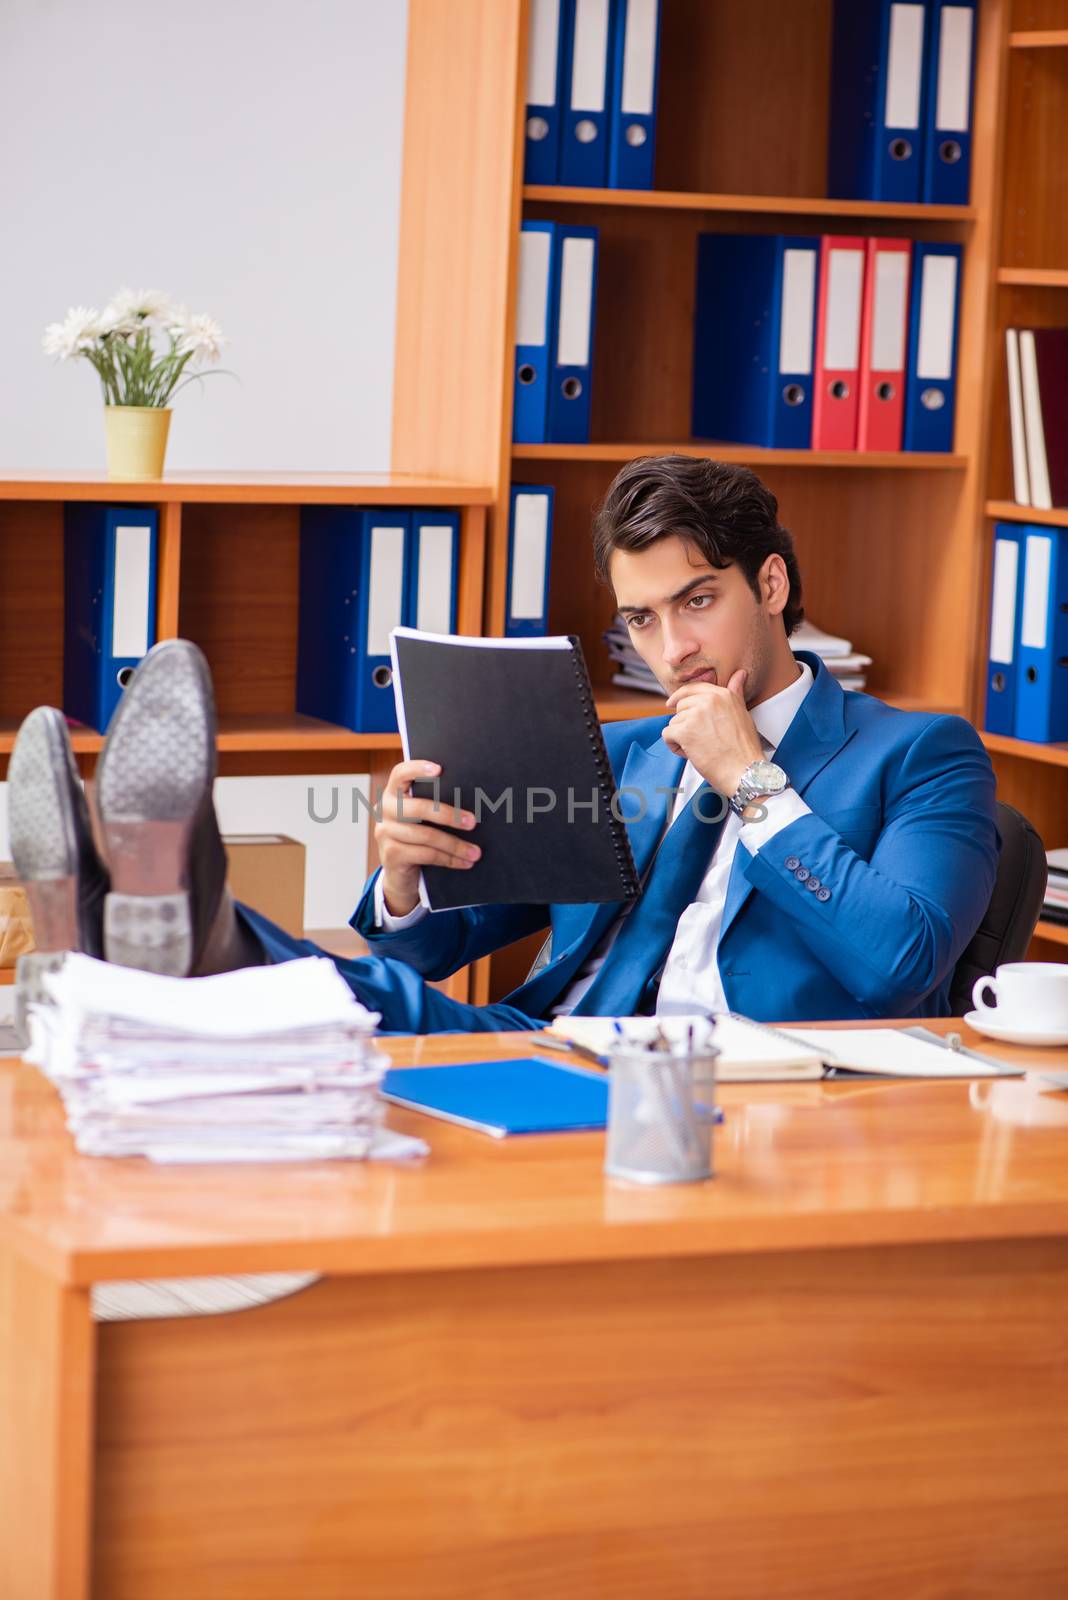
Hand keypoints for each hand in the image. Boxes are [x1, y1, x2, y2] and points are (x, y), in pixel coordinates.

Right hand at [374, 759, 480, 916]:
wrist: (399, 874)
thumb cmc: (417, 838)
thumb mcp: (420, 819)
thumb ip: (433, 804)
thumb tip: (469, 805)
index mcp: (393, 794)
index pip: (400, 773)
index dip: (417, 769)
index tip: (439, 769)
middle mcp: (385, 810)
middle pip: (420, 808)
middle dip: (449, 815)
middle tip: (472, 822)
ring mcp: (385, 833)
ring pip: (427, 836)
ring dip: (456, 845)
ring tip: (475, 852)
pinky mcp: (391, 855)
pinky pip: (426, 855)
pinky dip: (449, 859)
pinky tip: (464, 862)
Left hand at [663, 670, 764, 800]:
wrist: (744, 771)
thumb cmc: (744, 748)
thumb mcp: (742, 713)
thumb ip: (735, 693)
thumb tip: (740, 674)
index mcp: (722, 695)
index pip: (692, 689)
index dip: (680, 697)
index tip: (671, 704)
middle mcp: (708, 700)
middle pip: (680, 707)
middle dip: (685, 724)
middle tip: (701, 740)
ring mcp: (695, 715)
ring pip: (674, 722)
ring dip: (681, 738)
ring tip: (700, 749)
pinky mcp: (684, 731)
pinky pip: (667, 734)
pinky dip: (674, 747)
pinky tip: (690, 754)